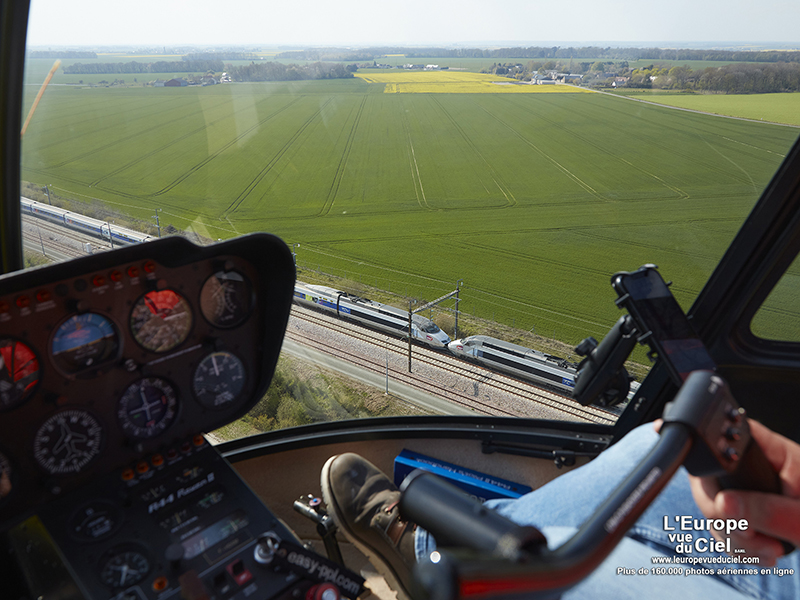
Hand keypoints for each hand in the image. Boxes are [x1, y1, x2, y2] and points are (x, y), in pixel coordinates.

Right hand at [687, 420, 799, 564]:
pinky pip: (723, 528)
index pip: (726, 445)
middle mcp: (756, 466)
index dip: (716, 471)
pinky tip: (764, 551)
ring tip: (770, 549)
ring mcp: (749, 489)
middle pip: (709, 480)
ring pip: (713, 509)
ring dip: (735, 539)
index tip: (729, 505)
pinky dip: (738, 547)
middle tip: (751, 534)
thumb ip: (769, 510)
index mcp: (773, 453)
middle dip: (724, 516)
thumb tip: (724, 504)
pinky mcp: (747, 512)